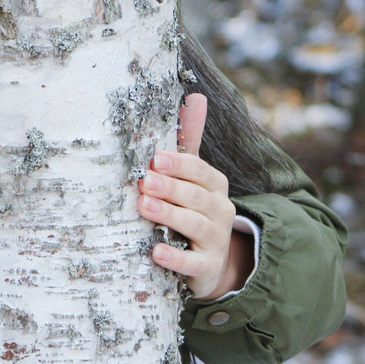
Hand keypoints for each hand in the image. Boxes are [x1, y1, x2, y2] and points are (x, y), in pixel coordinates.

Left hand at [137, 93, 250, 300]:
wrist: (210, 260)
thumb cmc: (192, 207)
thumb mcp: (192, 175)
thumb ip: (189, 140)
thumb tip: (196, 95)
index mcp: (214, 185)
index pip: (201, 171)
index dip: (180, 165)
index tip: (155, 159)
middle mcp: (220, 210)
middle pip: (197, 197)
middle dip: (171, 188)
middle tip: (145, 182)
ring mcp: (215, 240)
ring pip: (195, 226)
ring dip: (170, 216)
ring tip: (145, 207)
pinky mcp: (207, 267)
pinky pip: (193, 263)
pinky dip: (175, 257)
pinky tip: (155, 251)